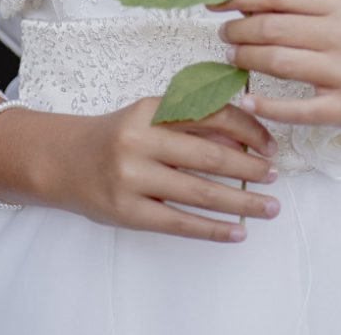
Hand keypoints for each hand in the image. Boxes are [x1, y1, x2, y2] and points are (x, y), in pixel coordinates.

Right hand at [40, 96, 280, 242]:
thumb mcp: (151, 117)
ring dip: (241, 202)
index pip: (210, 114)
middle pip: (209, 156)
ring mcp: (132, 178)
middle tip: (275, 175)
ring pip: (199, 192)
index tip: (269, 143)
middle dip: (250, 167)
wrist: (65, 161)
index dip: (247, 128)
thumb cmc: (118, 137)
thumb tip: (242, 138)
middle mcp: (141, 140)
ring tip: (268, 207)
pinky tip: (237, 231)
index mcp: (152, 109)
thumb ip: (191, 123)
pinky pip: (179, 223)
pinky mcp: (127, 212)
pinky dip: (213, 229)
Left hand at [211, 0, 340, 132]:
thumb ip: (300, 5)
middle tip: (226, 35)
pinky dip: (266, 105)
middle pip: (275, 29)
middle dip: (240, 31)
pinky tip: (247, 100)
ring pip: (281, 63)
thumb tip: (244, 1)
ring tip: (233, 57)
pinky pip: (297, 109)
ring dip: (247, 59)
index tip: (215, 1)